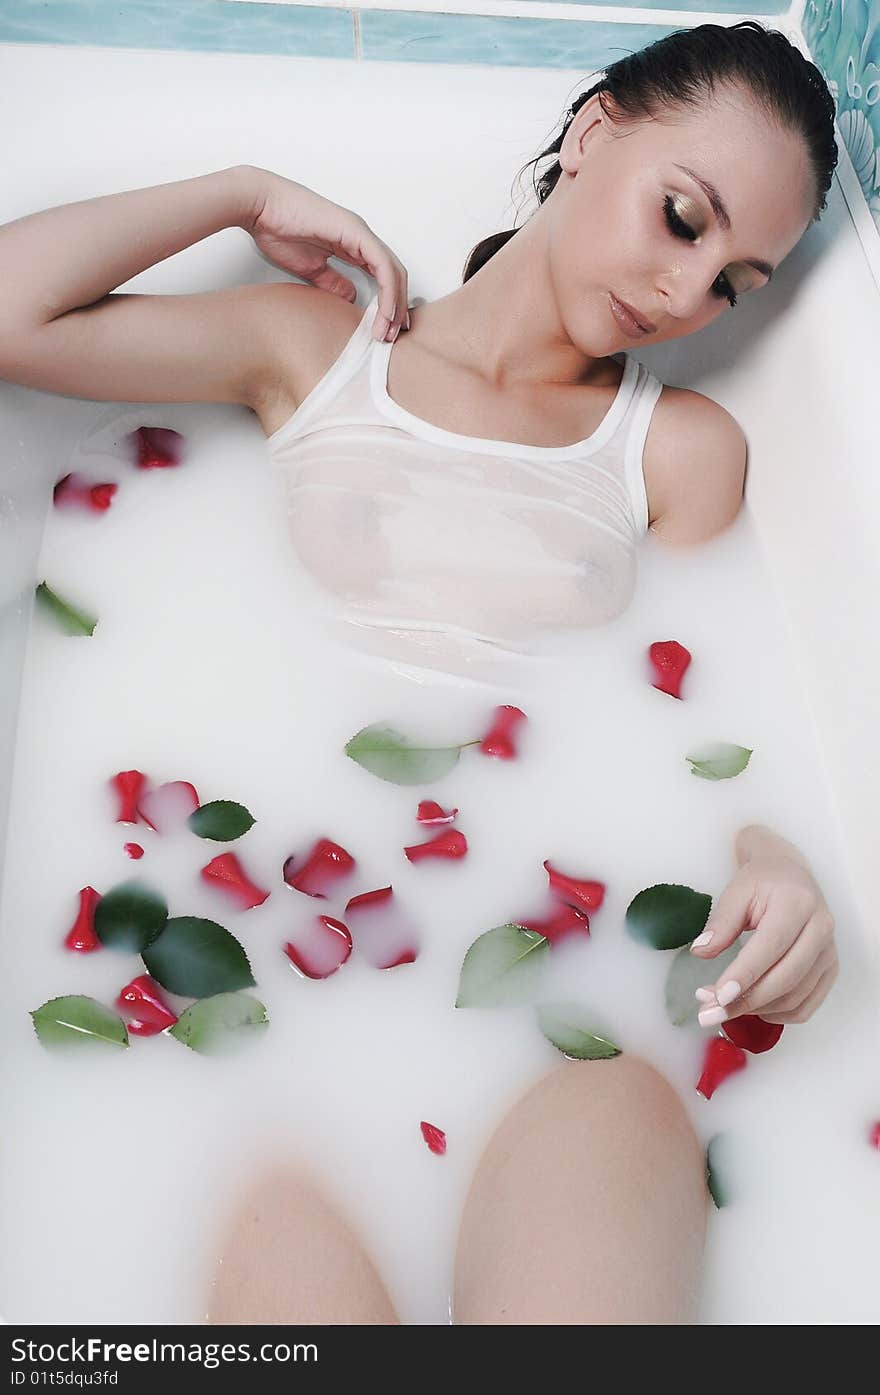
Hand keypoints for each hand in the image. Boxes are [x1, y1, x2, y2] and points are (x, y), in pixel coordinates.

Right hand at [241, 167, 408, 342]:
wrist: (261, 207)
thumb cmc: (279, 231)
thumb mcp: (312, 268)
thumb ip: (333, 282)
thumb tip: (351, 297)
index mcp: (353, 244)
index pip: (383, 277)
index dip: (389, 304)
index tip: (384, 330)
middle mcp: (362, 238)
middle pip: (394, 276)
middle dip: (397, 309)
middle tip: (391, 337)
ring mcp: (361, 233)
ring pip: (393, 272)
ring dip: (395, 304)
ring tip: (389, 331)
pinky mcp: (356, 232)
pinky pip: (383, 265)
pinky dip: (388, 291)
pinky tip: (384, 312)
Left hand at [690, 826, 837, 1026]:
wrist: (790, 875)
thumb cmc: (763, 882)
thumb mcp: (737, 892)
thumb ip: (721, 922)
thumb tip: (701, 952)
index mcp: (797, 903)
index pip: (771, 946)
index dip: (744, 975)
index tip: (718, 996)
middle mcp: (821, 929)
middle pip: (785, 978)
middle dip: (745, 1001)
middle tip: (710, 1011)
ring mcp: (829, 952)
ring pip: (795, 997)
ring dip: (756, 1010)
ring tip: (723, 1008)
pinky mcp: (829, 970)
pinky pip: (806, 1006)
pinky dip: (777, 1014)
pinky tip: (752, 1007)